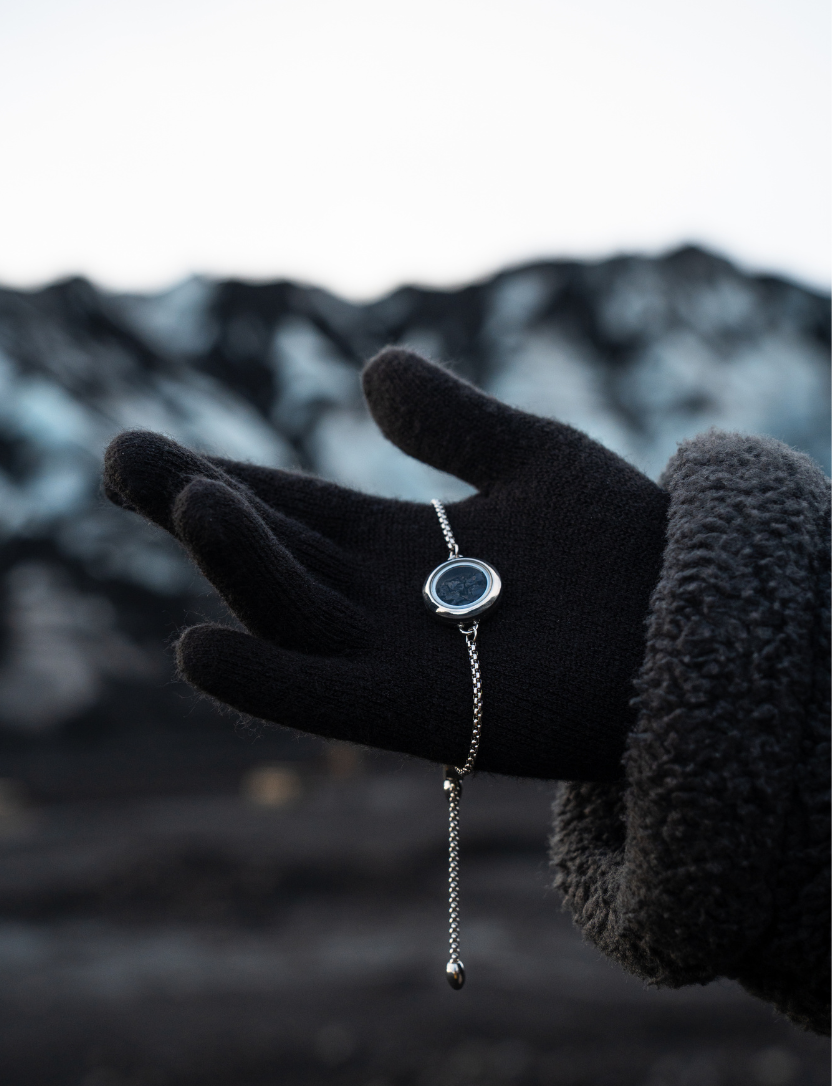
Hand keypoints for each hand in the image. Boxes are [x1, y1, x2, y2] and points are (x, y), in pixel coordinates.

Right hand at [103, 349, 667, 779]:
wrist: (700, 623)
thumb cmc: (627, 546)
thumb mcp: (535, 457)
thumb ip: (454, 420)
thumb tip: (373, 367)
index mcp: (398, 544)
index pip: (287, 507)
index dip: (214, 477)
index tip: (140, 449)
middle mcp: (382, 605)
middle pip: (270, 555)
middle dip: (197, 508)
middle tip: (125, 458)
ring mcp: (399, 662)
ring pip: (293, 615)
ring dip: (237, 566)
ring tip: (194, 499)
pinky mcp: (429, 718)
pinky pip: (331, 701)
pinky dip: (268, 680)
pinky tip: (199, 646)